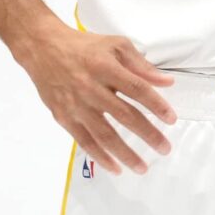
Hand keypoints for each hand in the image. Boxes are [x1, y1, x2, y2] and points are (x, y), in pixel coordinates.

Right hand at [13, 23, 176, 175]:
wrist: (43, 49)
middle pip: (125, 115)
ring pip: (105, 135)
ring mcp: (76, 105)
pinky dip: (101, 157)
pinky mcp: (64, 117)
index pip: (137, 89)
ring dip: (126, 153)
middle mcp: (91, 88)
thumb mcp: (116, 46)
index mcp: (106, 67)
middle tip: (165, 148)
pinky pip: (85, 142)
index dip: (156, 105)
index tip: (171, 119)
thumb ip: (141, 66)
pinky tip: (116, 168)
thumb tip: (167, 82)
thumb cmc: (84, 47)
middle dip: (147, 134)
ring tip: (143, 167)